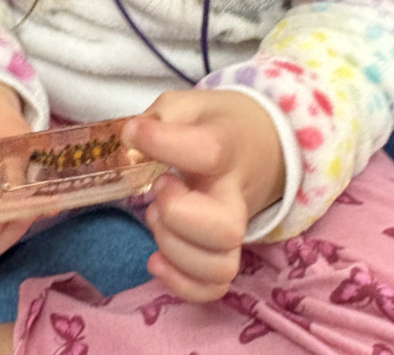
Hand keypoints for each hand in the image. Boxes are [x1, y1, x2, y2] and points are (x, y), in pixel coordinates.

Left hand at [122, 89, 284, 301]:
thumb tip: (131, 137)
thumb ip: (161, 115)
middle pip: (224, 228)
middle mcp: (236, 194)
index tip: (135, 133)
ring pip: (220, 265)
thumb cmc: (218, 124)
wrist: (262, 144)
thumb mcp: (192, 104)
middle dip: (177, 213)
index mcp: (228, 146)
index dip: (163, 143)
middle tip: (159, 186)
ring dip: (175, 248)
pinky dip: (181, 284)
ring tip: (156, 216)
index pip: (209, 151)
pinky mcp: (225, 253)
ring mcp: (235, 229)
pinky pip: (214, 288)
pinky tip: (157, 259)